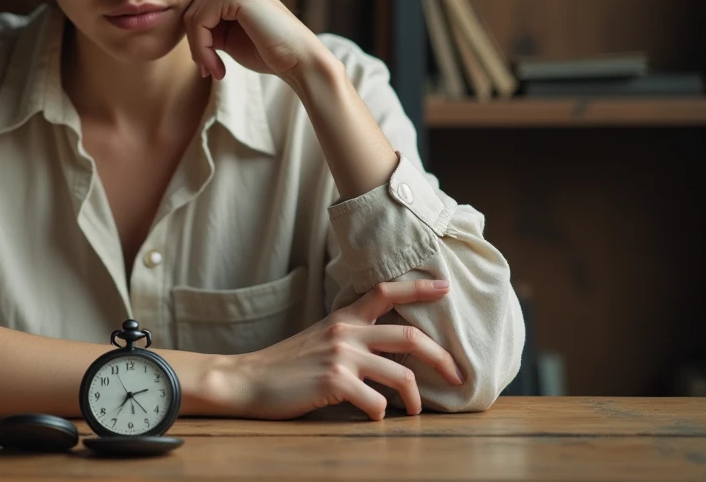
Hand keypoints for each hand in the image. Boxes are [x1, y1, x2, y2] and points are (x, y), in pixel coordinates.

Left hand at [183, 0, 314, 80]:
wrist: (297, 60)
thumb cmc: (265, 49)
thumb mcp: (225, 32)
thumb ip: (204, 22)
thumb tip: (173, 21)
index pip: (194, 4)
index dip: (196, 36)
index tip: (206, 63)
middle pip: (189, 8)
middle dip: (196, 44)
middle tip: (210, 70)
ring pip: (192, 16)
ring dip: (198, 50)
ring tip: (214, 70)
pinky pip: (199, 21)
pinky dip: (202, 49)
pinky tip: (219, 67)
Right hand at [223, 280, 464, 420]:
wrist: (246, 380)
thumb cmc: (284, 365)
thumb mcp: (319, 338)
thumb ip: (350, 337)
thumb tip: (387, 353)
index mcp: (343, 318)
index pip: (386, 292)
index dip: (419, 288)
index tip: (445, 287)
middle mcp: (346, 332)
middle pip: (410, 337)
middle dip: (442, 358)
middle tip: (458, 376)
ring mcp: (341, 356)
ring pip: (402, 375)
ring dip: (417, 399)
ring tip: (417, 411)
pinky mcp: (334, 382)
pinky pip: (377, 403)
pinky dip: (381, 415)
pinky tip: (373, 418)